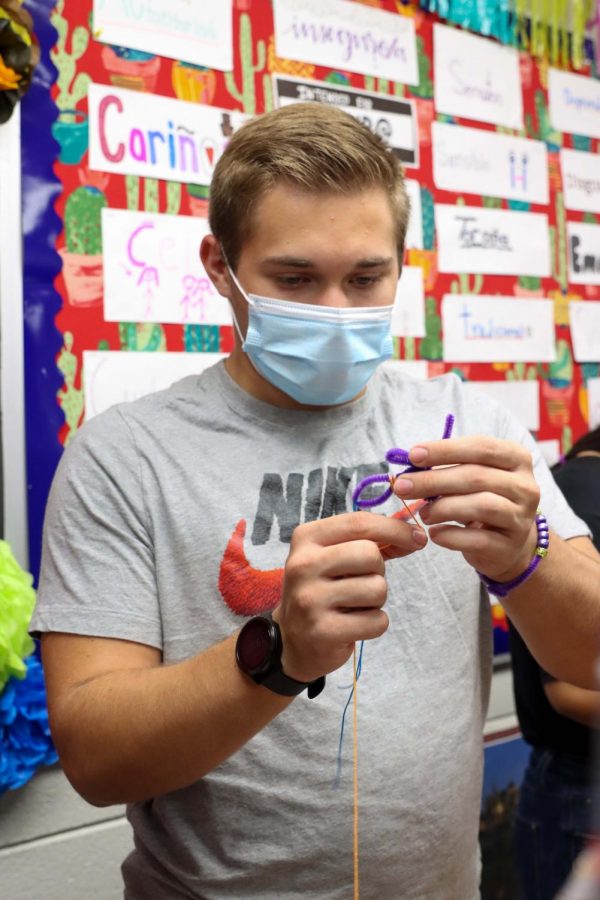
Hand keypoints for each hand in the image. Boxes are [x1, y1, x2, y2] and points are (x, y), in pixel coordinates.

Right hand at [273, 512, 426, 682]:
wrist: (291, 640)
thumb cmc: (323, 590)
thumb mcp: (336, 557)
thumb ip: (372, 542)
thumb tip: (415, 536)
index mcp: (306, 538)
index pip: (359, 523)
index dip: (395, 528)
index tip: (418, 537)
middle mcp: (303, 565)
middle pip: (370, 555)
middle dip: (379, 571)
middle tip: (362, 583)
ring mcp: (310, 599)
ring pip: (377, 589)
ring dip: (376, 600)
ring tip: (355, 605)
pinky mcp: (323, 630)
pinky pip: (376, 621)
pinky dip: (374, 624)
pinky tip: (354, 625)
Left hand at [392, 435, 539, 584]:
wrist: (509, 545)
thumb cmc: (483, 500)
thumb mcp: (472, 477)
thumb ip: (448, 467)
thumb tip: (409, 464)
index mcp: (516, 459)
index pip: (481, 447)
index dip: (445, 450)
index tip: (413, 455)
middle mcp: (526, 486)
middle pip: (476, 477)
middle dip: (433, 480)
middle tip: (402, 486)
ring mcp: (521, 518)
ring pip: (481, 506)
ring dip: (443, 508)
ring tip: (422, 512)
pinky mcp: (510, 547)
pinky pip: (477, 539)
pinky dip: (451, 536)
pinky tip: (434, 533)